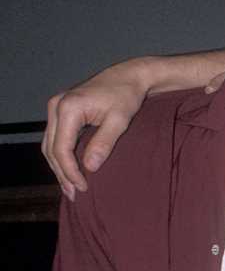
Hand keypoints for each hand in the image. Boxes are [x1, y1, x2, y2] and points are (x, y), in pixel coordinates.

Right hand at [42, 60, 151, 198]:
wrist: (129, 76)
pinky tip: (69, 169)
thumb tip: (90, 168)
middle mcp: (56, 106)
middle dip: (61, 173)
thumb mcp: (119, 120)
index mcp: (68, 108)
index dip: (70, 171)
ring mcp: (56, 106)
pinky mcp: (61, 109)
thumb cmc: (127, 96)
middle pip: (51, 148)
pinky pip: (55, 137)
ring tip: (70, 187)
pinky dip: (61, 154)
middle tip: (73, 194)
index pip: (61, 148)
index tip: (82, 187)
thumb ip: (104, 143)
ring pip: (49, 144)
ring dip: (58, 166)